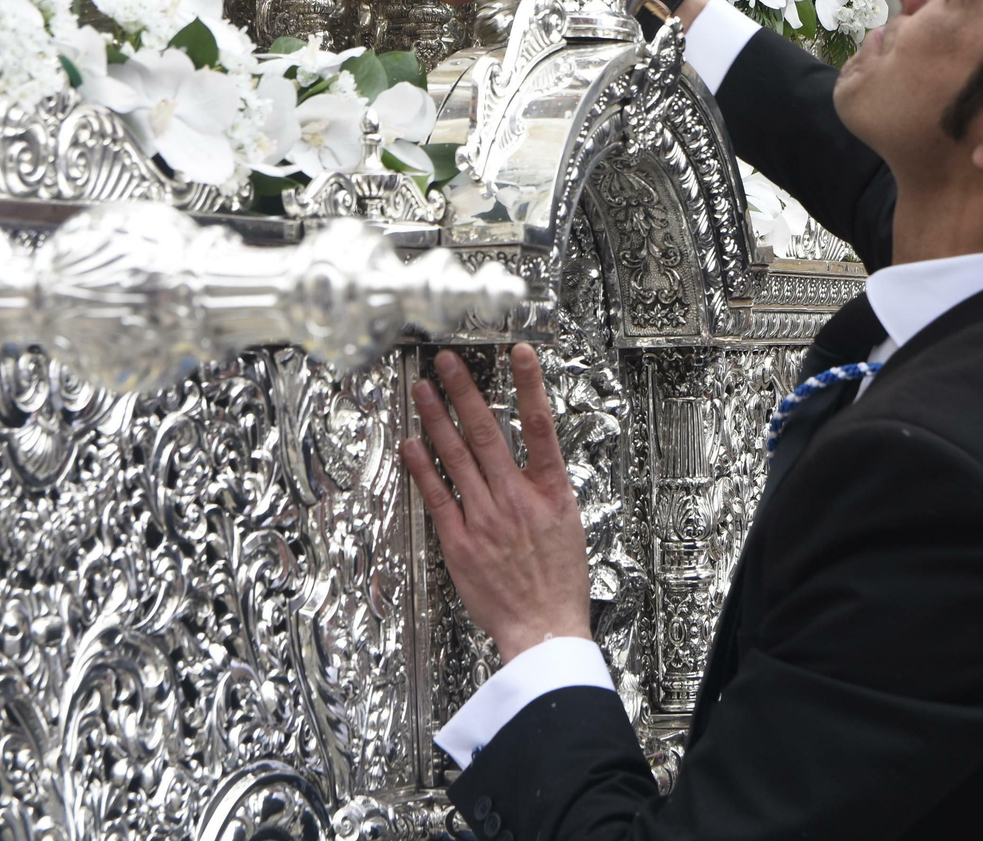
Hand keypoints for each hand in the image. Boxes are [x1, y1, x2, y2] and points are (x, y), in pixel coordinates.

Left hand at [401, 346, 591, 663]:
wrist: (544, 628)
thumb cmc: (559, 583)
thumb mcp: (570, 525)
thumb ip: (547, 490)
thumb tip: (535, 461)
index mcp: (552, 492)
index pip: (542, 425)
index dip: (530, 385)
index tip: (518, 353)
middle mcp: (517, 498)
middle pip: (486, 432)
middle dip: (464, 392)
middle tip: (448, 362)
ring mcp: (486, 518)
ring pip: (456, 457)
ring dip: (437, 419)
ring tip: (423, 390)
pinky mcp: (460, 542)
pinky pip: (437, 496)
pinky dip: (422, 467)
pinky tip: (411, 443)